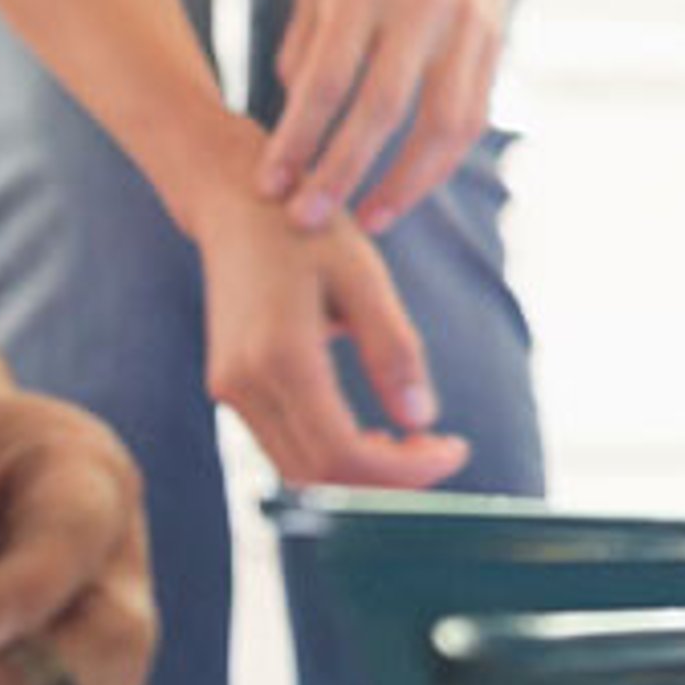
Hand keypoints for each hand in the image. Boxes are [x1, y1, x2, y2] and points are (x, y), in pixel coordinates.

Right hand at [189, 187, 471, 488]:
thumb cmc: (310, 233)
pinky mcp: (230, 388)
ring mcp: (229, 389)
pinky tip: (375, 436)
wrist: (239, 205)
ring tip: (417, 446)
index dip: (403, 470)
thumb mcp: (365, 278)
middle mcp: (244, 383)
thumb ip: (394, 349)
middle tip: (442, 452)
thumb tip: (423, 420)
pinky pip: (283, 446)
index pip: (341, 453)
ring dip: (360, 472)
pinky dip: (332, 456)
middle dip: (388, 479)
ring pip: (297, 470)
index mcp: (280, 355)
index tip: (455, 451)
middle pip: (319, 474)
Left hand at [261, 0, 536, 233]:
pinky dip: (440, 160)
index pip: (328, 79)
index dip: (298, 138)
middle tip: (305, 220)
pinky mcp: (494, 45)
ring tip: (369, 220)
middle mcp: (420, 10)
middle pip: (381, 109)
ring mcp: (466, 29)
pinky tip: (410, 187)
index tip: (269, 185)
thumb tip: (296, 115)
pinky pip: (470, 117)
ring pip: (441, 124)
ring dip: (406, 182)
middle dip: (341, 172)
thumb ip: (307, 42)